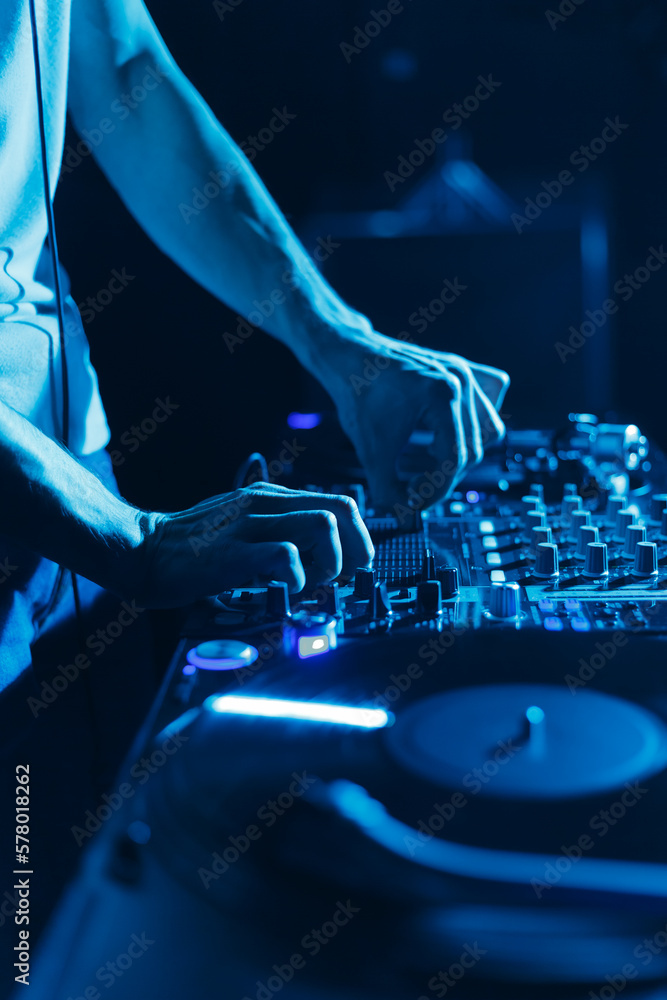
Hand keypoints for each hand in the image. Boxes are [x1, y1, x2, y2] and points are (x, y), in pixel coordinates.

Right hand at [134, 482, 373, 607]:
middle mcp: (265, 502)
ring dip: (330, 561)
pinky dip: (298, 577)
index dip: (358, 537)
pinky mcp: (232, 551)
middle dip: (356, 548)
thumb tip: (321, 551)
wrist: (143, 550)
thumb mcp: (243, 523)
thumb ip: (278, 528)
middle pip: (341, 508)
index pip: (340, 502)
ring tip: (311, 582)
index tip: (354, 565)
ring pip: (321, 524)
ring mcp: (248, 524)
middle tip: (343, 576)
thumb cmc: (194, 546)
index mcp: (272, 497)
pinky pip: (285, 555)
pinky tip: (285, 590)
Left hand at [325, 333, 509, 511]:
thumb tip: (405, 520)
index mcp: (442, 395)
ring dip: (459, 454)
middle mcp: (461, 381)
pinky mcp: (463, 372)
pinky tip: (444, 434)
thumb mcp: (370, 450)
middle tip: (413, 488)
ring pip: (488, 430)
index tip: (413, 501)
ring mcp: (465, 373)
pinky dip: (474, 423)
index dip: (436, 489)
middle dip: (443, 476)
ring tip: (424, 462)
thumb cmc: (357, 397)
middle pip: (473, 449)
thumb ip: (388, 490)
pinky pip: (490, 402)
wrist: (349, 358)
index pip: (455, 459)